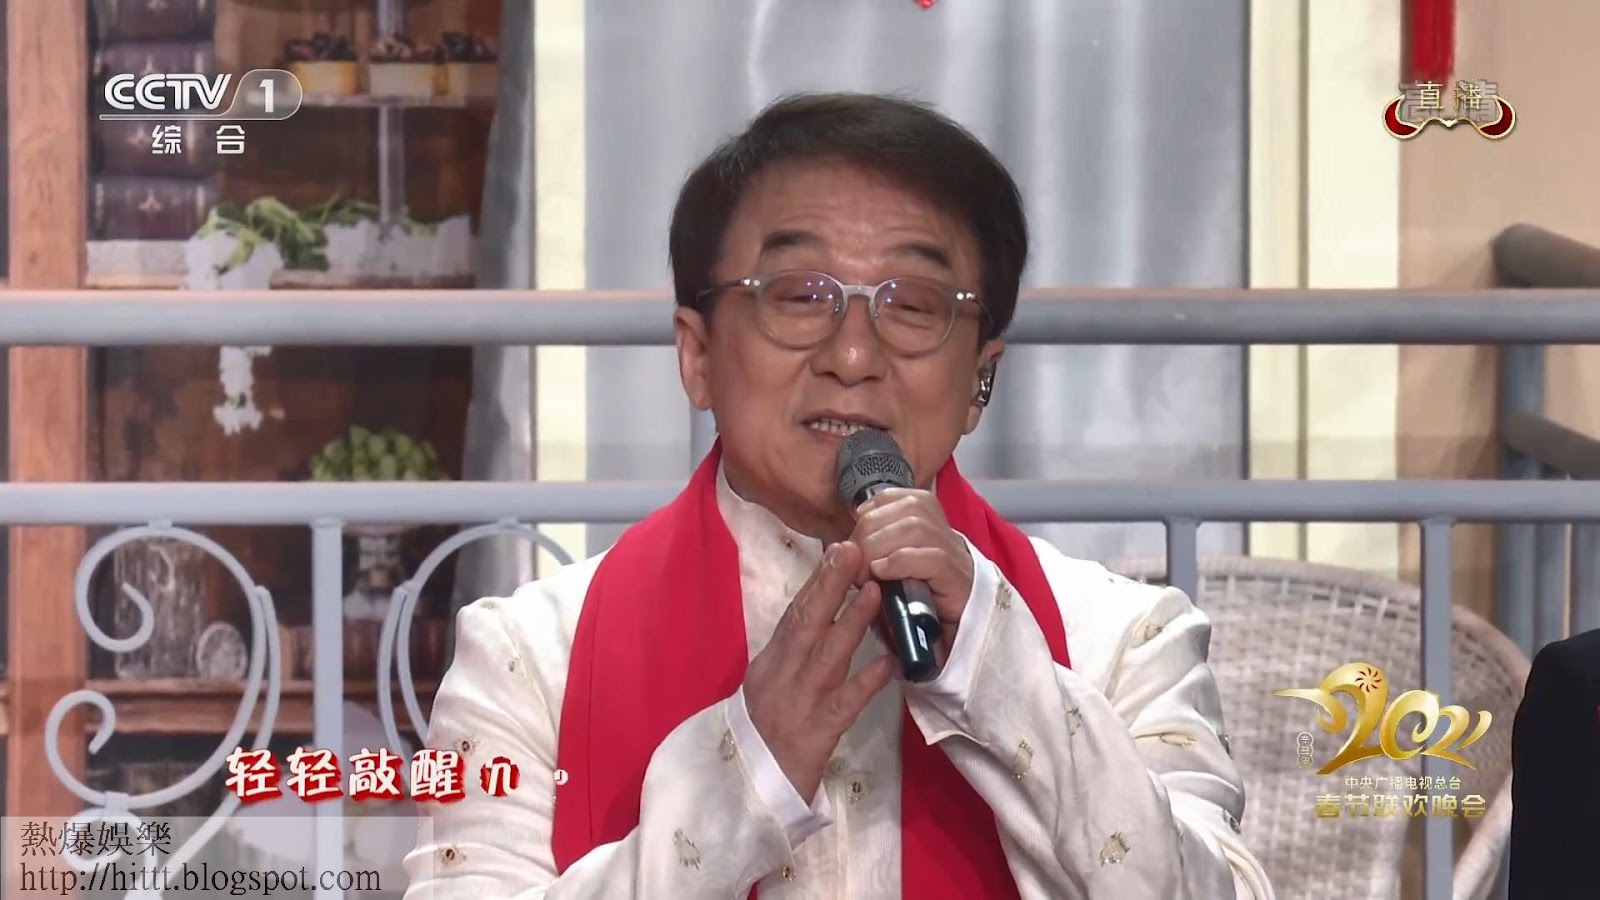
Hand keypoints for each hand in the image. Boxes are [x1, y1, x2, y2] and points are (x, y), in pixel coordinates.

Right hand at [743, 541, 895, 800]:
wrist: (745, 792)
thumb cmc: (762, 737)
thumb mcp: (769, 688)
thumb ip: (792, 657)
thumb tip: (821, 617)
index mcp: (770, 664)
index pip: (795, 615)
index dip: (816, 582)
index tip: (836, 550)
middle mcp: (780, 677)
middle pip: (805, 624)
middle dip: (829, 585)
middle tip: (852, 549)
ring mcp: (797, 705)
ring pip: (826, 656)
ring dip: (850, 622)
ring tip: (874, 592)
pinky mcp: (814, 735)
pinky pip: (844, 705)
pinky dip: (867, 682)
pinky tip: (889, 664)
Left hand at [848, 488, 974, 658]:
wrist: (958, 637)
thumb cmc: (918, 606)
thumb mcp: (893, 577)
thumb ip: (874, 556)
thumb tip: (846, 546)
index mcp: (933, 528)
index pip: (905, 497)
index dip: (877, 506)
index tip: (858, 523)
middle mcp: (947, 536)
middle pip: (907, 509)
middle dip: (871, 529)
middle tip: (854, 560)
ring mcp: (955, 558)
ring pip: (916, 528)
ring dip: (880, 545)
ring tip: (866, 571)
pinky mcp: (958, 581)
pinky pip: (931, 558)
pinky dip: (900, 561)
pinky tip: (883, 572)